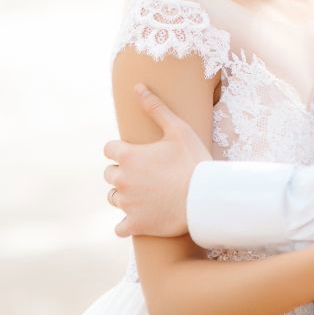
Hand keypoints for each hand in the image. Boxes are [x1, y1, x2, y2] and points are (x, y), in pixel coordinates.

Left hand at [103, 84, 210, 237]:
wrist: (205, 199)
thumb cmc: (193, 161)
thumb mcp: (178, 129)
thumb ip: (155, 108)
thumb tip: (137, 86)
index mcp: (127, 155)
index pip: (108, 149)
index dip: (122, 150)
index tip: (138, 154)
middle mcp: (121, 179)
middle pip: (109, 174)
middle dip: (122, 172)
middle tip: (145, 173)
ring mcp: (127, 204)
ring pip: (113, 198)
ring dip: (124, 195)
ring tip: (146, 193)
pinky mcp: (135, 225)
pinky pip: (119, 228)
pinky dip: (127, 224)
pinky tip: (140, 217)